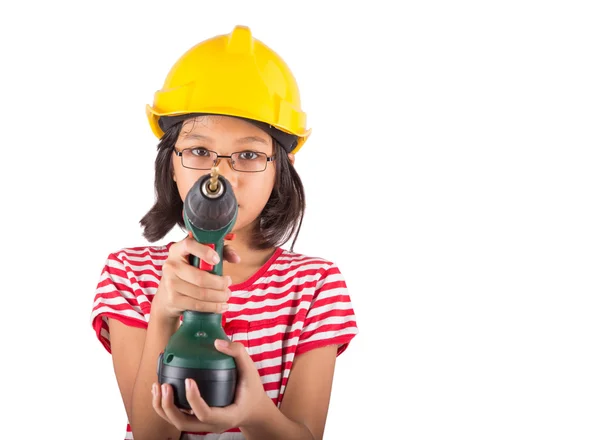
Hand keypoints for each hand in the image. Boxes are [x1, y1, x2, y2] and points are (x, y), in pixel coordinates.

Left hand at [151, 339, 270, 433]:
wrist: (253, 409)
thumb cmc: (251, 390)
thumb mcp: (250, 370)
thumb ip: (237, 353)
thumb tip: (217, 342)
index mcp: (227, 415)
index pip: (205, 413)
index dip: (193, 399)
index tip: (188, 380)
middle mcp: (212, 425)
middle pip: (183, 423)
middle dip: (169, 406)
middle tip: (164, 385)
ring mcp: (203, 425)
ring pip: (177, 423)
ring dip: (163, 407)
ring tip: (158, 386)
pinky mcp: (197, 420)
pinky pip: (177, 417)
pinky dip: (165, 407)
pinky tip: (160, 390)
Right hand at [152, 232, 240, 321]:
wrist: (167, 295)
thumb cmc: (190, 270)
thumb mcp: (202, 257)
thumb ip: (222, 252)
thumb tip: (236, 259)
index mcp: (177, 250)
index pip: (189, 245)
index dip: (204, 252)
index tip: (217, 260)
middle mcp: (171, 265)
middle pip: (200, 277)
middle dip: (220, 283)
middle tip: (228, 283)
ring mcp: (170, 283)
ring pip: (201, 293)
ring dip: (219, 296)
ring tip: (226, 295)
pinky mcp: (173, 299)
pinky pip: (197, 304)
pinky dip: (213, 307)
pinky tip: (222, 306)